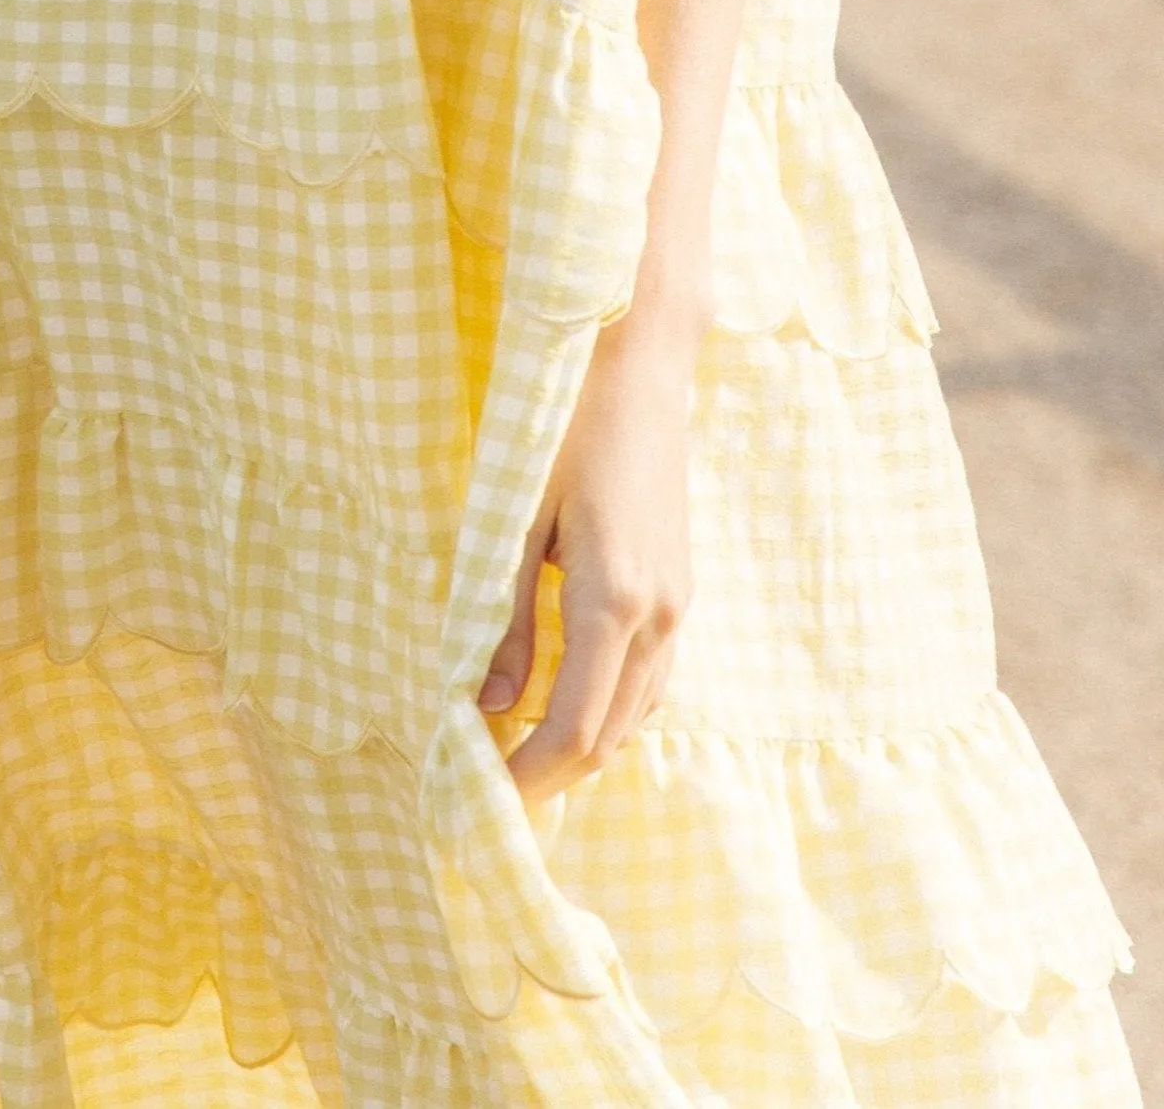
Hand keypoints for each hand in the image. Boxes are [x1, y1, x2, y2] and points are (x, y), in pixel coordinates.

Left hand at [479, 303, 700, 804]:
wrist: (640, 367)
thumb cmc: (565, 429)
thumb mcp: (518, 520)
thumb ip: (507, 618)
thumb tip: (488, 704)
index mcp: (614, 600)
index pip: (575, 726)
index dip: (529, 774)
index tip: (483, 796)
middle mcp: (658, 614)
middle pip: (611, 735)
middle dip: (553, 773)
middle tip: (493, 789)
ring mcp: (678, 603)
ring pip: (638, 713)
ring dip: (584, 745)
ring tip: (521, 756)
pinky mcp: (681, 587)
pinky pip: (653, 678)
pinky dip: (612, 709)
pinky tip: (571, 702)